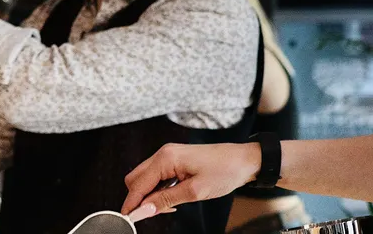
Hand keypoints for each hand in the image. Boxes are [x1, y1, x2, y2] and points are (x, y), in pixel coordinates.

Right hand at [120, 143, 260, 222]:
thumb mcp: (194, 192)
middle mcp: (163, 154)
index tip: (127, 219)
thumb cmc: (224, 171)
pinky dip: (158, 189)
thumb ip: (166, 200)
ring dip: (149, 195)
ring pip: (145, 178)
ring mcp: (168, 155)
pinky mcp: (174, 159)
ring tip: (167, 208)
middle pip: (136, 179)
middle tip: (149, 215)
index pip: (138, 184)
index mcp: (165, 159)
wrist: (245, 160)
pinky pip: (156, 175)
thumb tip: (145, 209)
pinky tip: (170, 199)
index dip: (131, 203)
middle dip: (138, 198)